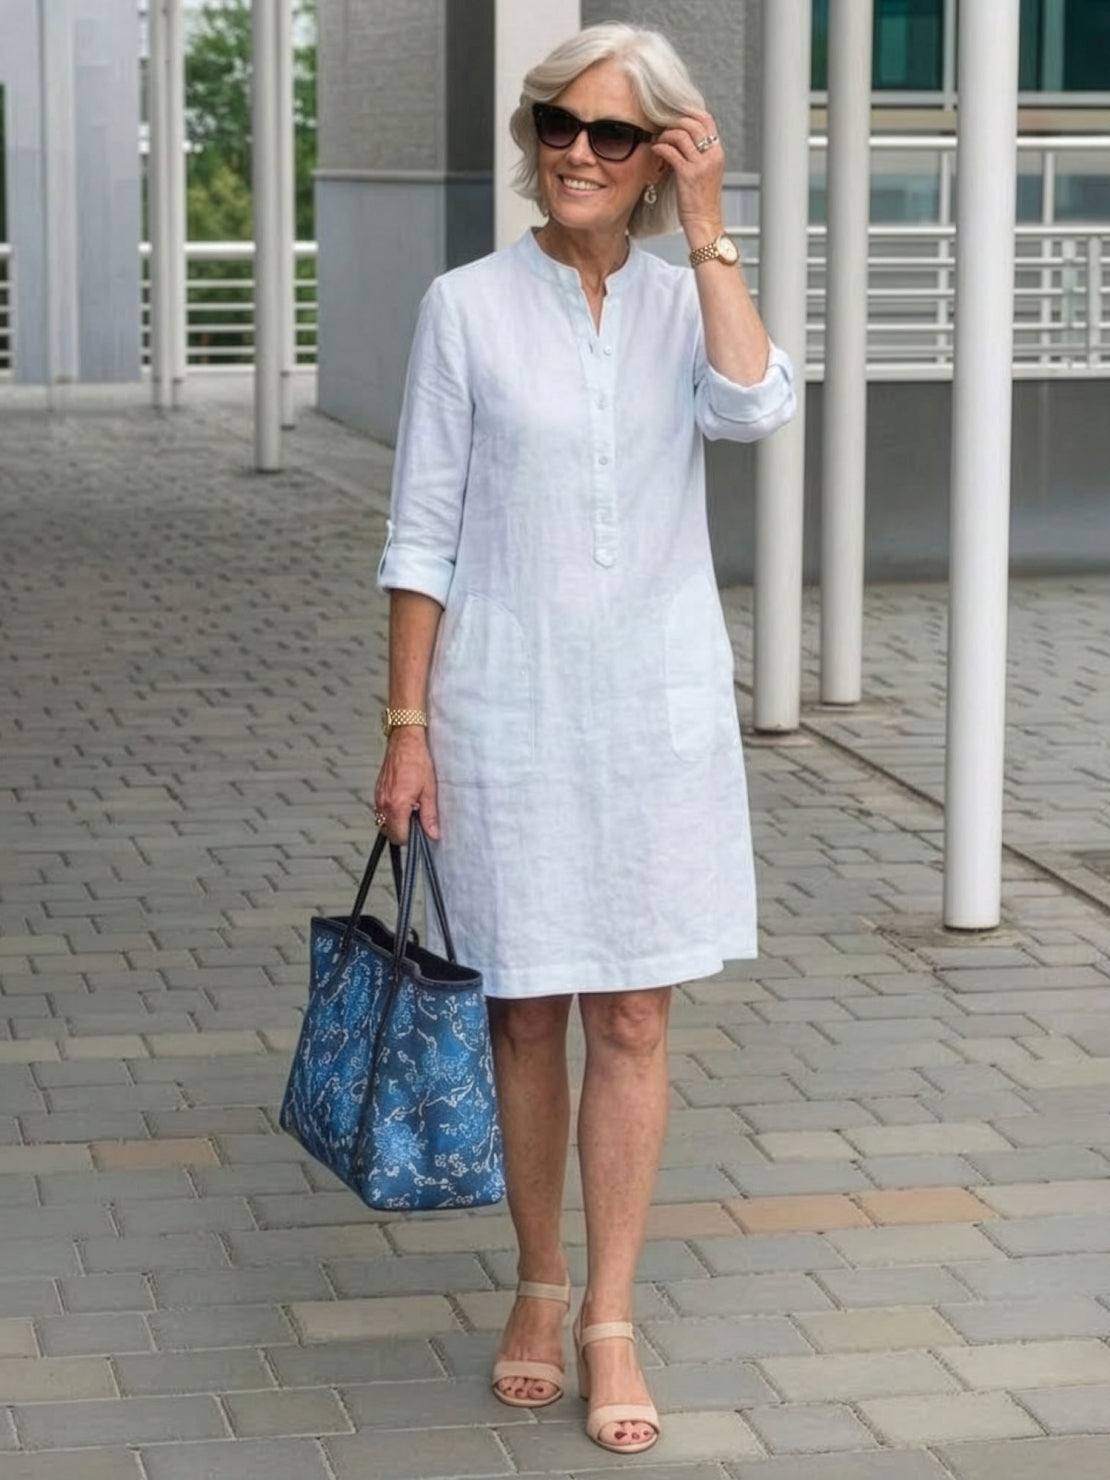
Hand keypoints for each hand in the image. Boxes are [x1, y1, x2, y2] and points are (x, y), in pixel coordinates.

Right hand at [374, 728, 440, 843]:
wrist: (405, 742)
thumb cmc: (417, 761)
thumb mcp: (430, 790)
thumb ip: (429, 815)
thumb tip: (432, 833)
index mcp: (397, 805)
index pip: (399, 836)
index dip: (411, 838)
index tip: (419, 832)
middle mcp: (384, 803)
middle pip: (388, 832)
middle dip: (402, 832)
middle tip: (416, 820)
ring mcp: (378, 797)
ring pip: (383, 822)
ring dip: (396, 822)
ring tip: (410, 809)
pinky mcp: (377, 792)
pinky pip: (381, 810)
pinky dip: (391, 812)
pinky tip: (403, 802)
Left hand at [649, 107, 725, 242]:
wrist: (705, 222)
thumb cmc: (702, 201)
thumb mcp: (708, 173)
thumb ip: (700, 155)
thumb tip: (684, 140)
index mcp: (717, 153)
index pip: (707, 120)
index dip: (690, 112)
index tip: (675, 114)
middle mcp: (712, 156)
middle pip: (692, 123)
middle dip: (674, 122)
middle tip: (663, 128)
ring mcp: (701, 165)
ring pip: (681, 135)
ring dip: (665, 135)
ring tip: (658, 141)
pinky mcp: (688, 175)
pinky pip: (671, 152)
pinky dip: (660, 148)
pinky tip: (655, 150)